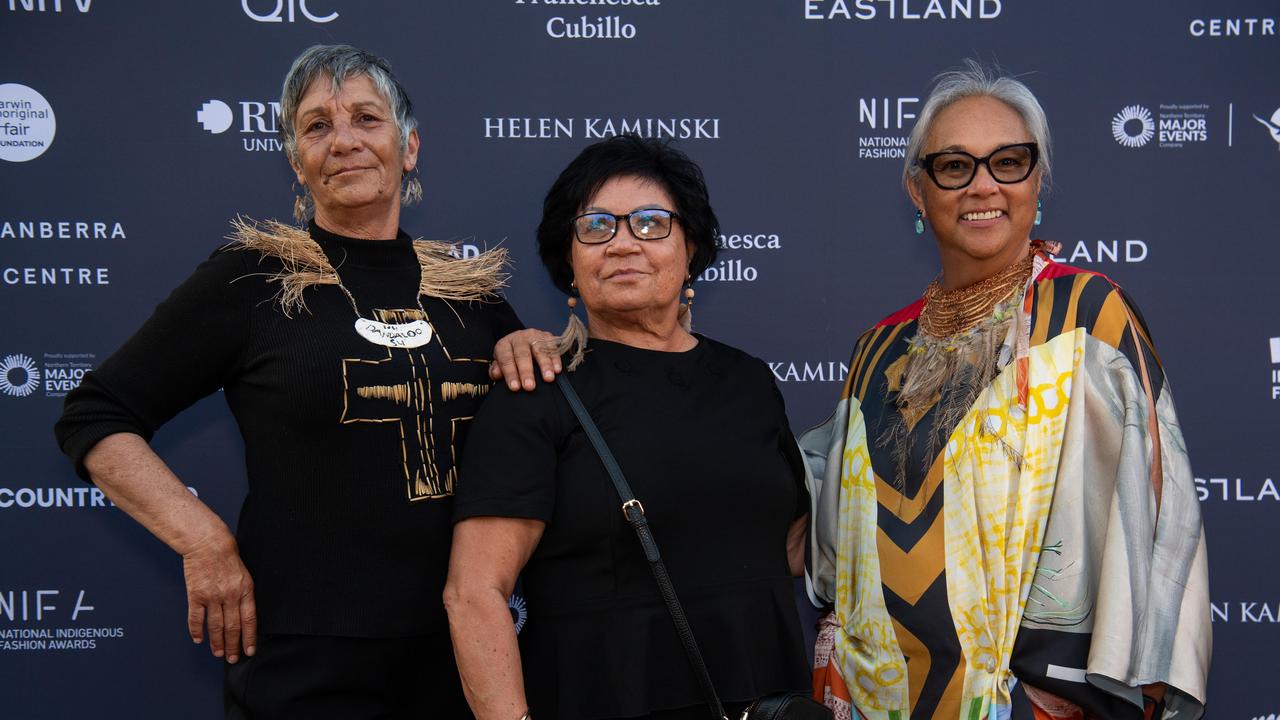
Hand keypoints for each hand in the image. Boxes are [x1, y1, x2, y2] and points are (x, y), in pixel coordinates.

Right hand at [182, 532, 256, 663]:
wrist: (208, 543)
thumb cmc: (228, 557)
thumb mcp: (245, 574)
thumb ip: (245, 594)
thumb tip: (246, 616)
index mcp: (245, 590)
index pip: (250, 620)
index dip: (249, 637)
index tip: (249, 650)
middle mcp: (230, 595)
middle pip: (232, 627)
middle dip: (233, 646)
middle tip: (232, 658)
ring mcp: (212, 596)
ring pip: (216, 626)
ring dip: (217, 642)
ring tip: (218, 653)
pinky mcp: (196, 595)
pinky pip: (196, 618)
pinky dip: (197, 631)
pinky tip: (199, 640)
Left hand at [490, 328, 560, 390]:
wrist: (524, 340)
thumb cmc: (512, 357)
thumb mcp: (501, 362)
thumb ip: (498, 369)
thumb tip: (497, 374)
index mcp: (505, 344)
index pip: (506, 358)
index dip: (510, 373)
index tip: (515, 387)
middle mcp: (519, 338)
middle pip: (522, 354)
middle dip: (526, 371)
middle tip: (529, 386)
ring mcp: (534, 336)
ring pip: (540, 350)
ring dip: (545, 365)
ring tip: (548, 379)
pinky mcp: (548, 337)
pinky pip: (553, 348)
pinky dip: (556, 359)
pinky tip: (557, 370)